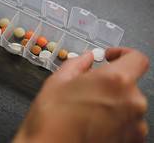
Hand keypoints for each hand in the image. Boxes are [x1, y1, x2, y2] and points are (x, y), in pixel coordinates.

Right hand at [13, 48, 148, 142]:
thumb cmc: (52, 119)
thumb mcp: (58, 81)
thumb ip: (78, 64)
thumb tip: (86, 59)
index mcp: (115, 81)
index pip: (136, 58)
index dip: (122, 54)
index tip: (110, 57)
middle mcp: (132, 102)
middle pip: (128, 83)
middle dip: (109, 82)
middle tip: (87, 87)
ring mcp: (134, 125)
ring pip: (127, 104)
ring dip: (112, 102)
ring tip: (86, 109)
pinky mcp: (131, 142)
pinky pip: (127, 123)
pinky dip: (114, 120)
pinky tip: (92, 123)